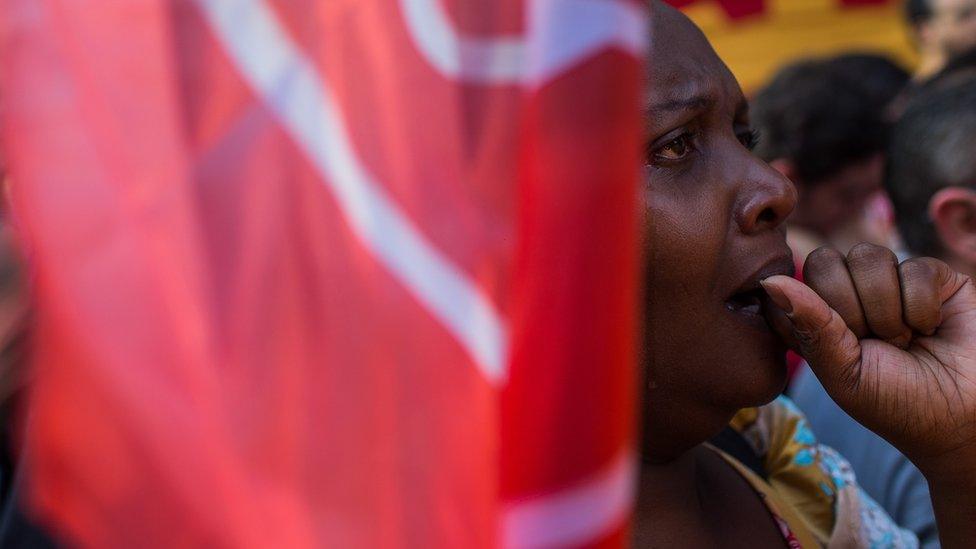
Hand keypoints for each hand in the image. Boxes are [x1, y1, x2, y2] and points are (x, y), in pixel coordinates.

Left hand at [761, 243, 975, 483]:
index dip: (808, 315)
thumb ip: (808, 326)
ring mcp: (888, 279)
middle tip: (876, 346)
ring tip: (903, 340)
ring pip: (866, 257)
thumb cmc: (897, 404)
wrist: (963, 419)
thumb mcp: (842, 373)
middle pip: (822, 262)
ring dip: (885, 311)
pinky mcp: (931, 274)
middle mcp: (847, 292)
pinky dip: (922, 307)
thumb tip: (770, 280)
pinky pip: (913, 267)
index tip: (835, 351)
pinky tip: (931, 328)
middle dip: (849, 311)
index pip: (787, 285)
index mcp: (815, 317)